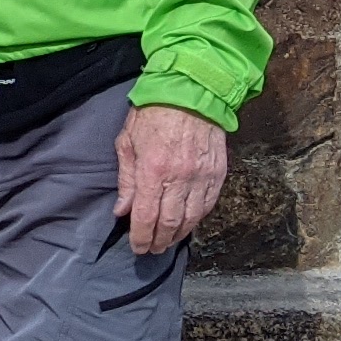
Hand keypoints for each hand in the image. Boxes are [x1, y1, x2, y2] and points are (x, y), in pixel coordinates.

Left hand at [115, 102, 227, 255]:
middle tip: (151, 249)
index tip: (137, 248)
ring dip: (179, 235)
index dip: (141, 237)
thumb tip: (122, 210)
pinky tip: (188, 224)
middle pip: (170, 223)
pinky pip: (208, 205)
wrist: (192, 91)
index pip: (146, 216)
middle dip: (159, 241)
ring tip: (167, 242)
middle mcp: (180, 178)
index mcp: (153, 171)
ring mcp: (202, 177)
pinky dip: (197, 219)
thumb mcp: (127, 142)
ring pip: (192, 219)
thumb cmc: (152, 113)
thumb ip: (126, 179)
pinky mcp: (218, 173)